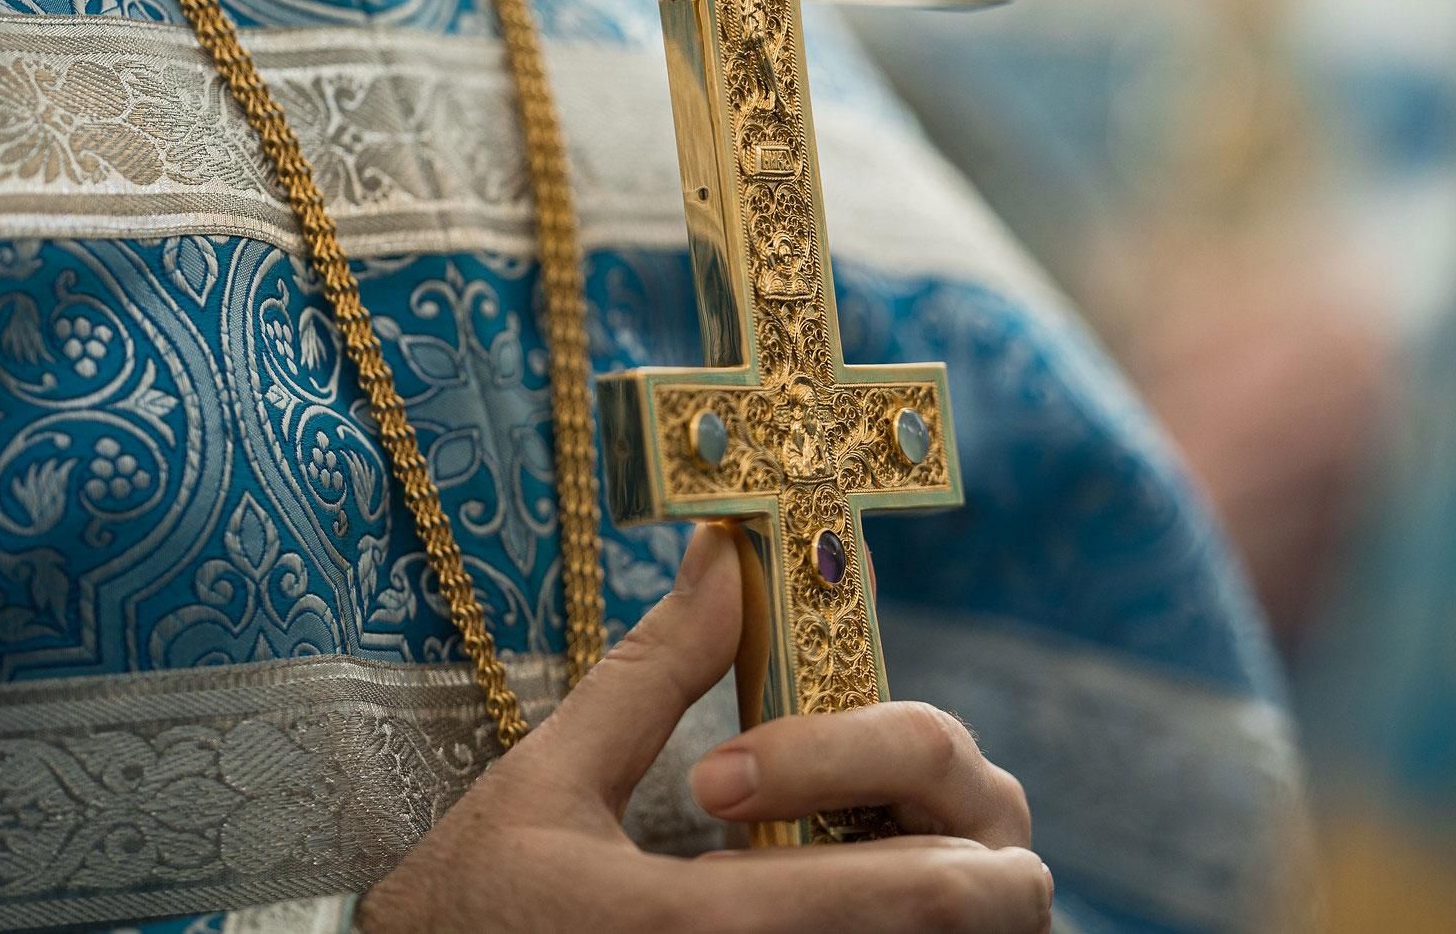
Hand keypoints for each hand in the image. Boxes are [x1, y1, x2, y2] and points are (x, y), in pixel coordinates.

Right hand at [359, 522, 1050, 932]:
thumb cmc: (471, 908)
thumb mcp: (547, 783)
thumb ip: (657, 673)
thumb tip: (728, 559)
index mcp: (705, 928)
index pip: (915, 891)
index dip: (960, 841)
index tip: (945, 814)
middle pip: (965, 932)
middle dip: (983, 882)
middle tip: (946, 849)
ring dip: (935, 917)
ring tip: (882, 870)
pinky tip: (830, 908)